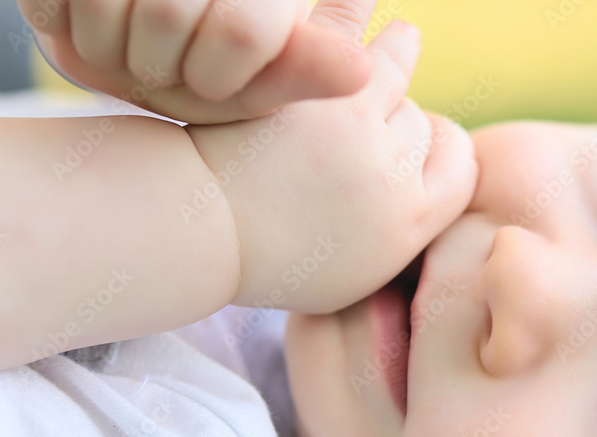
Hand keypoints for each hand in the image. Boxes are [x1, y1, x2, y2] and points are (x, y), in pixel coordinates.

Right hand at [20, 0, 378, 122]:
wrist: (123, 31)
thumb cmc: (206, 67)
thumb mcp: (257, 79)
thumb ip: (301, 71)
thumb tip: (362, 68)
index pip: (243, 28)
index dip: (219, 74)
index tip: (209, 88)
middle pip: (167, 12)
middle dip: (155, 65)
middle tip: (155, 74)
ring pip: (106, 4)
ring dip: (102, 46)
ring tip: (119, 50)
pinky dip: (54, 17)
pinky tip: (75, 20)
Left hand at [186, 21, 478, 313]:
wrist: (203, 231)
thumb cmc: (266, 256)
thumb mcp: (346, 278)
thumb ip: (391, 240)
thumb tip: (421, 209)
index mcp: (408, 228)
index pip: (460, 172)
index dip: (442, 153)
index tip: (418, 146)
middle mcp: (396, 181)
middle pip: (423, 128)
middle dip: (403, 118)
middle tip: (383, 108)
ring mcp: (366, 133)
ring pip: (401, 77)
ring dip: (401, 53)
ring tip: (403, 39)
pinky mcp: (327, 92)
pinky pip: (365, 46)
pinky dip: (373, 26)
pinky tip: (379, 17)